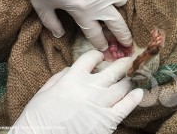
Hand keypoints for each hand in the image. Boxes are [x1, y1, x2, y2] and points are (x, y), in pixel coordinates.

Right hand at [9, 50, 142, 133]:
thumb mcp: (44, 91)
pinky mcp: (107, 120)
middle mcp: (89, 87)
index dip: (97, 55)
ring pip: (121, 87)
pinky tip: (138, 92)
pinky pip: (126, 106)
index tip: (100, 56)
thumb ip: (60, 76)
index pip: (90, 59)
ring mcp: (100, 103)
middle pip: (112, 71)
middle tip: (128, 60)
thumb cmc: (38, 116)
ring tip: (131, 78)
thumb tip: (72, 69)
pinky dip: (134, 98)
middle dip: (122, 64)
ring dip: (128, 80)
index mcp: (73, 78)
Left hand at [12, 0, 131, 50]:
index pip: (95, 34)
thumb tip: (58, 35)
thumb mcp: (41, 4)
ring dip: (118, 5)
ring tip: (113, 5)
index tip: (105, 49)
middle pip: (117, 23)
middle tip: (128, 42)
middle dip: (123, 36)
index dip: (101, 44)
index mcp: (82, 11)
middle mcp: (99, 0)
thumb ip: (51, 22)